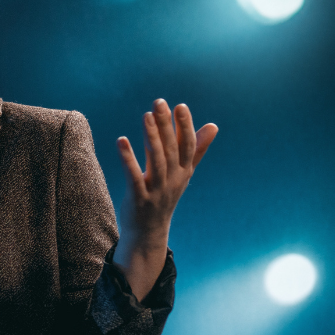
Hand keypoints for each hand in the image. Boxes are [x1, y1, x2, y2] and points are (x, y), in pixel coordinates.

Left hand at [113, 99, 216, 298]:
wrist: (149, 232)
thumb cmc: (164, 197)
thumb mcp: (182, 174)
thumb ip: (196, 149)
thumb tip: (213, 125)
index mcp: (184, 172)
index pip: (187, 146)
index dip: (185, 126)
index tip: (180, 106)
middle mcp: (173, 180)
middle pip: (171, 149)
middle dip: (166, 125)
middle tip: (160, 102)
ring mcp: (157, 191)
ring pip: (156, 161)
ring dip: (152, 137)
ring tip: (146, 115)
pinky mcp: (139, 199)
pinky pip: (134, 176)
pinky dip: (128, 158)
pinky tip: (121, 141)